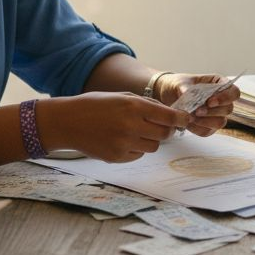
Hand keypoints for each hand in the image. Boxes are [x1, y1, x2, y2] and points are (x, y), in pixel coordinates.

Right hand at [39, 91, 189, 161]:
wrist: (68, 122)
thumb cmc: (95, 106)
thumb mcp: (122, 96)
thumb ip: (145, 104)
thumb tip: (169, 114)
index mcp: (134, 106)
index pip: (168, 116)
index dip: (180, 119)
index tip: (185, 119)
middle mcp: (131, 125)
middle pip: (164, 134)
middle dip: (166, 130)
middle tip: (160, 127)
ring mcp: (124, 144)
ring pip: (153, 147)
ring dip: (149, 140)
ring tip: (134, 132)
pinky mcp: (117, 157)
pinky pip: (138, 155)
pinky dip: (135, 149)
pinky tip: (121, 140)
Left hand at [158, 73, 239, 136]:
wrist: (168, 95)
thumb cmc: (178, 85)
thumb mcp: (181, 83)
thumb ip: (187, 88)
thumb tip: (189, 95)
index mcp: (220, 84)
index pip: (234, 92)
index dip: (225, 98)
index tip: (210, 101)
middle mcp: (222, 100)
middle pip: (228, 109)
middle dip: (212, 112)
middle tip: (196, 111)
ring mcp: (217, 115)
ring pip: (221, 122)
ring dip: (206, 121)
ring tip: (190, 117)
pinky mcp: (208, 127)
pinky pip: (207, 131)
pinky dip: (197, 128)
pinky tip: (187, 123)